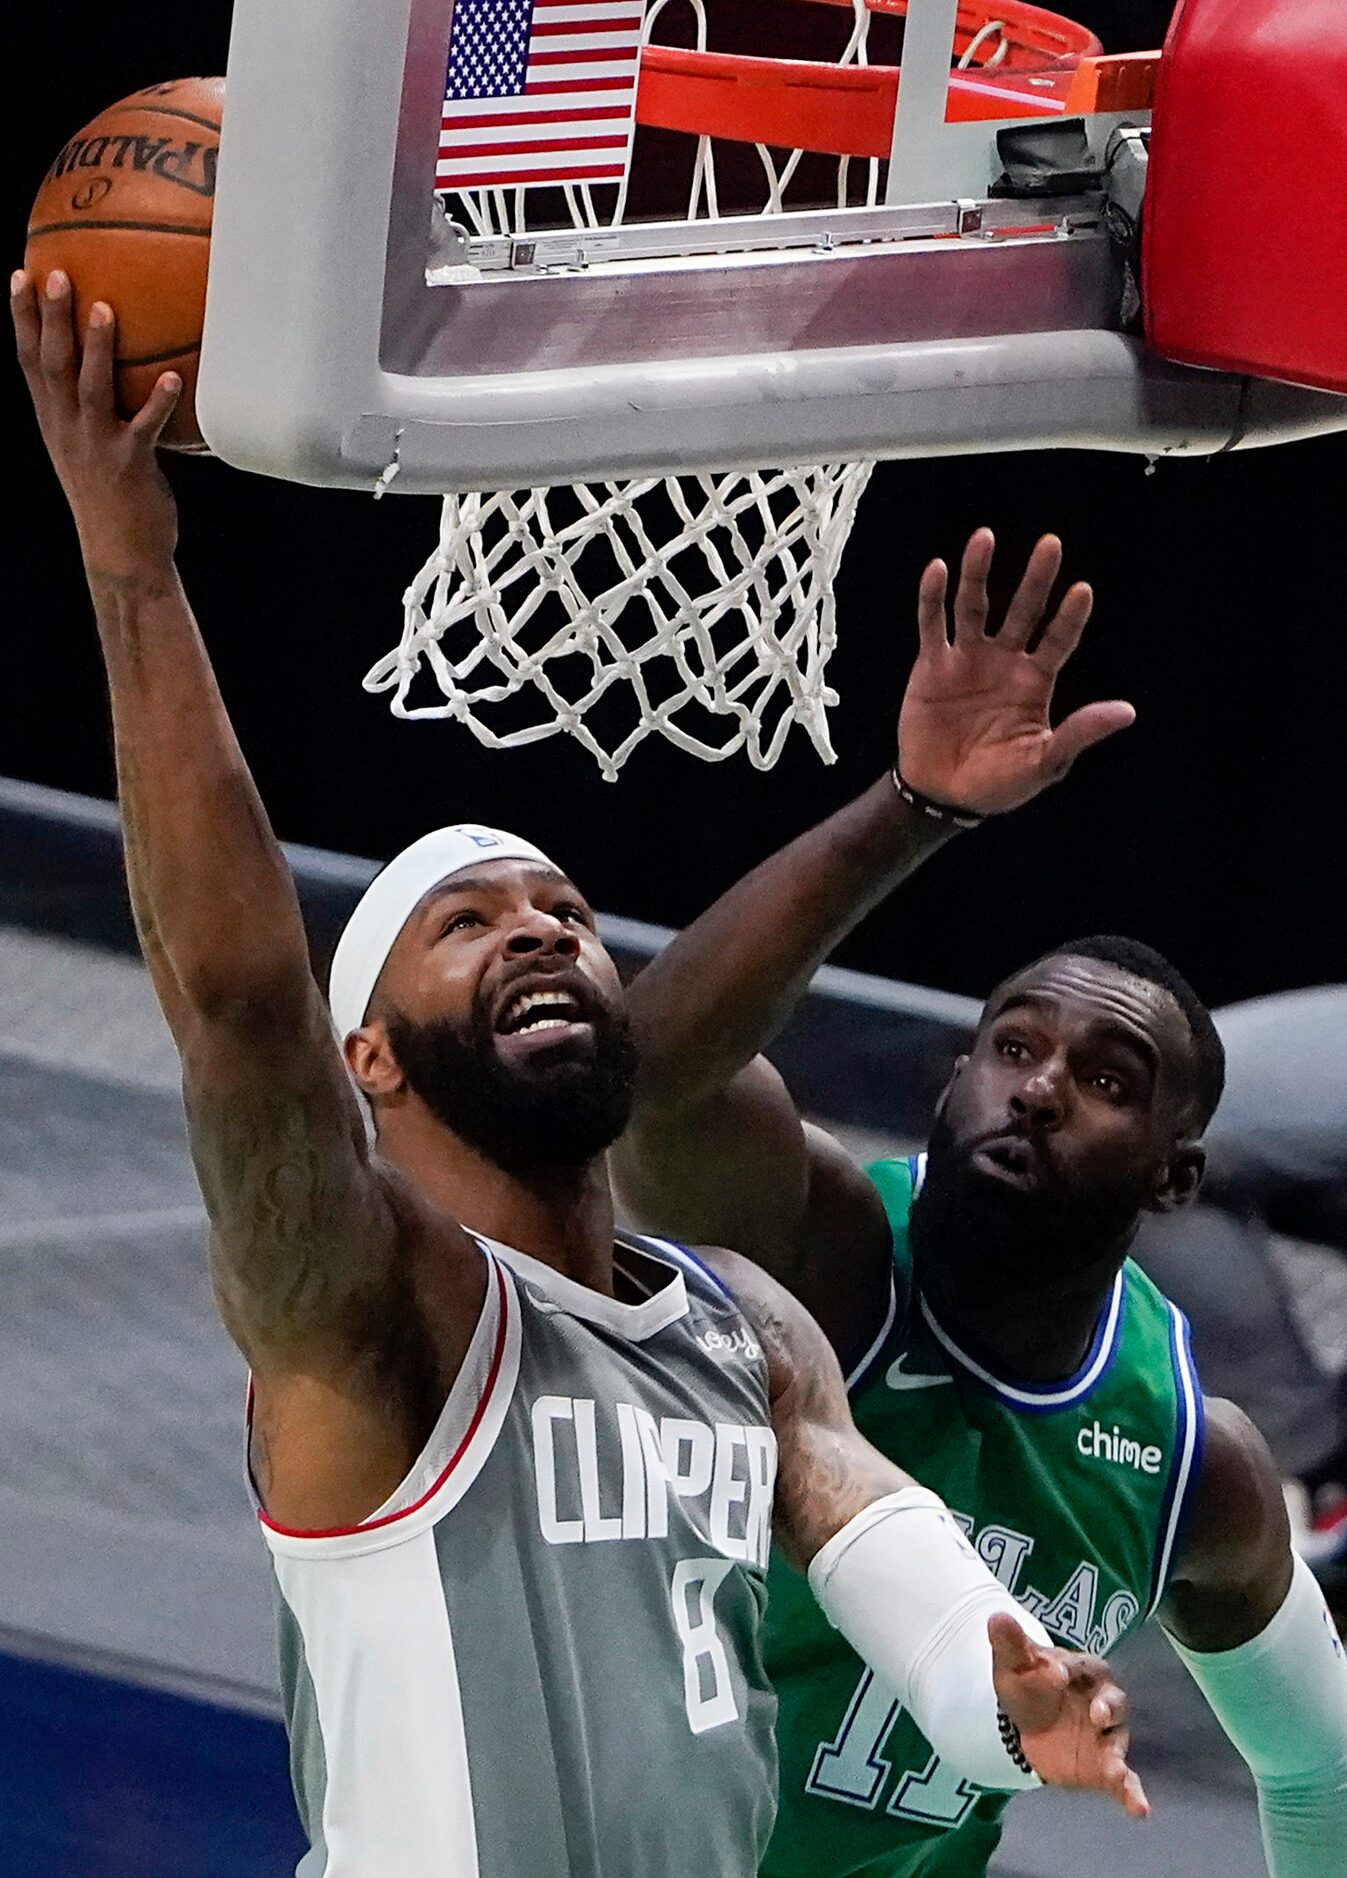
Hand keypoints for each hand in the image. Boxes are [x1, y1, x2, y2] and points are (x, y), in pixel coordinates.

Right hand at [12, 268, 180, 572]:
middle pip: (53, 364)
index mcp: (54, 420)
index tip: (20, 274)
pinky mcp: (129, 466)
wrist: (120, 553)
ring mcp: (96, 446)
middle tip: (57, 273)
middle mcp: (67, 428)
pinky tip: (174, 377)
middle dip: (52, 317)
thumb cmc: (111, 494)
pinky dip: (158, 402)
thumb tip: (112, 364)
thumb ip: (92, 406)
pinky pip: (145, 428)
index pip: (29, 360)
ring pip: (91, 388)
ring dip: (96, 347)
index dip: (22, 317)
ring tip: (106, 308)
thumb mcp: (88, 446)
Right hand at [896, 529, 1134, 815]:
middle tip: (1050, 545)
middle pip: (1022, 610)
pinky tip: (938, 570)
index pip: (1058, 639)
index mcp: (1035, 681)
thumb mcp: (1043, 764)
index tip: (1081, 590)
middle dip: (1036, 579)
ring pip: (974, 606)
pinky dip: (933, 598)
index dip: (1069, 617)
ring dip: (978, 572)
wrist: (942, 794)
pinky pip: (933, 625)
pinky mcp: (932, 666)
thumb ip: (1078, 734)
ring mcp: (967, 659)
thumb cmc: (998, 783)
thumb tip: (1126, 712)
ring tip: (985, 538)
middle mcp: (1004, 660)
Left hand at [990, 1613, 1149, 1819]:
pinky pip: (1124, 1780)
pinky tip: (1140, 1809)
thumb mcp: (1013, 1665)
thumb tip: (997, 1616)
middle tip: (1098, 1714)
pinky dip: (1132, 1793)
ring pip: (1118, 1741)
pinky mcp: (1105, 1766)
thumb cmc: (1028, 1685)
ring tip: (1115, 1769)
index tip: (1055, 1674)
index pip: (1080, 1666)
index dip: (1068, 1669)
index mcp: (1082, 1669)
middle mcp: (1102, 1700)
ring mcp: (1105, 1736)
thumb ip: (1010, 1643)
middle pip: (1113, 1700)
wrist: (1029, 1724)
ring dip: (1117, 1755)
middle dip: (1108, 1706)